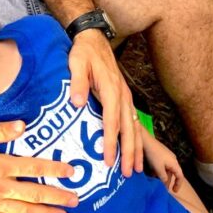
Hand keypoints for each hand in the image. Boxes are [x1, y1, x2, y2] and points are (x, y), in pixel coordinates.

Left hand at [68, 31, 142, 177]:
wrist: (94, 39)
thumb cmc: (83, 52)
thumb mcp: (76, 63)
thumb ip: (77, 83)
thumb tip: (77, 103)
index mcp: (111, 90)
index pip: (112, 122)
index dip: (111, 143)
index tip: (108, 161)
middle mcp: (123, 96)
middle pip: (129, 129)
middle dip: (129, 152)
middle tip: (127, 173)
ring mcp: (126, 97)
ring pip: (135, 127)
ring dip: (137, 149)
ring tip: (137, 169)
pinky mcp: (125, 98)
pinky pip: (133, 122)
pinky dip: (136, 139)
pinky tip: (136, 151)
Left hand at [141, 128, 182, 190]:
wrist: (146, 141)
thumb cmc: (153, 155)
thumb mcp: (159, 169)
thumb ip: (163, 178)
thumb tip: (166, 185)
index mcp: (174, 163)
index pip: (180, 176)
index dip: (178, 184)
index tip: (174, 191)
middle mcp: (172, 160)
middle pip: (172, 173)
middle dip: (167, 181)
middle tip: (162, 188)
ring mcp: (167, 156)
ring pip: (166, 169)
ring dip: (162, 176)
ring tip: (156, 182)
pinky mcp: (161, 154)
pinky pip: (162, 165)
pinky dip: (158, 170)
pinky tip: (151, 174)